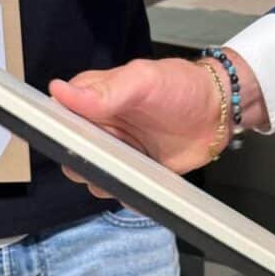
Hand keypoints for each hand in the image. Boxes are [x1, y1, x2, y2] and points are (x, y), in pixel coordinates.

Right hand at [49, 53, 266, 196]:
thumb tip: (60, 92)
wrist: (217, 112)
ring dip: (103, 181)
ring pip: (93, 175)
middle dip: (80, 161)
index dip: (56, 131)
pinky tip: (139, 188)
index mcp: (92, 100)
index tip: (69, 141)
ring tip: (127, 172)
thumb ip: (105, 91)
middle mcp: (99, 128)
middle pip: (71, 153)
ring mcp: (117, 153)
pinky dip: (126, 194)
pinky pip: (121, 190)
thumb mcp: (143, 81)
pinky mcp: (136, 173)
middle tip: (106, 159)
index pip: (58, 117)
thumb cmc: (181, 87)